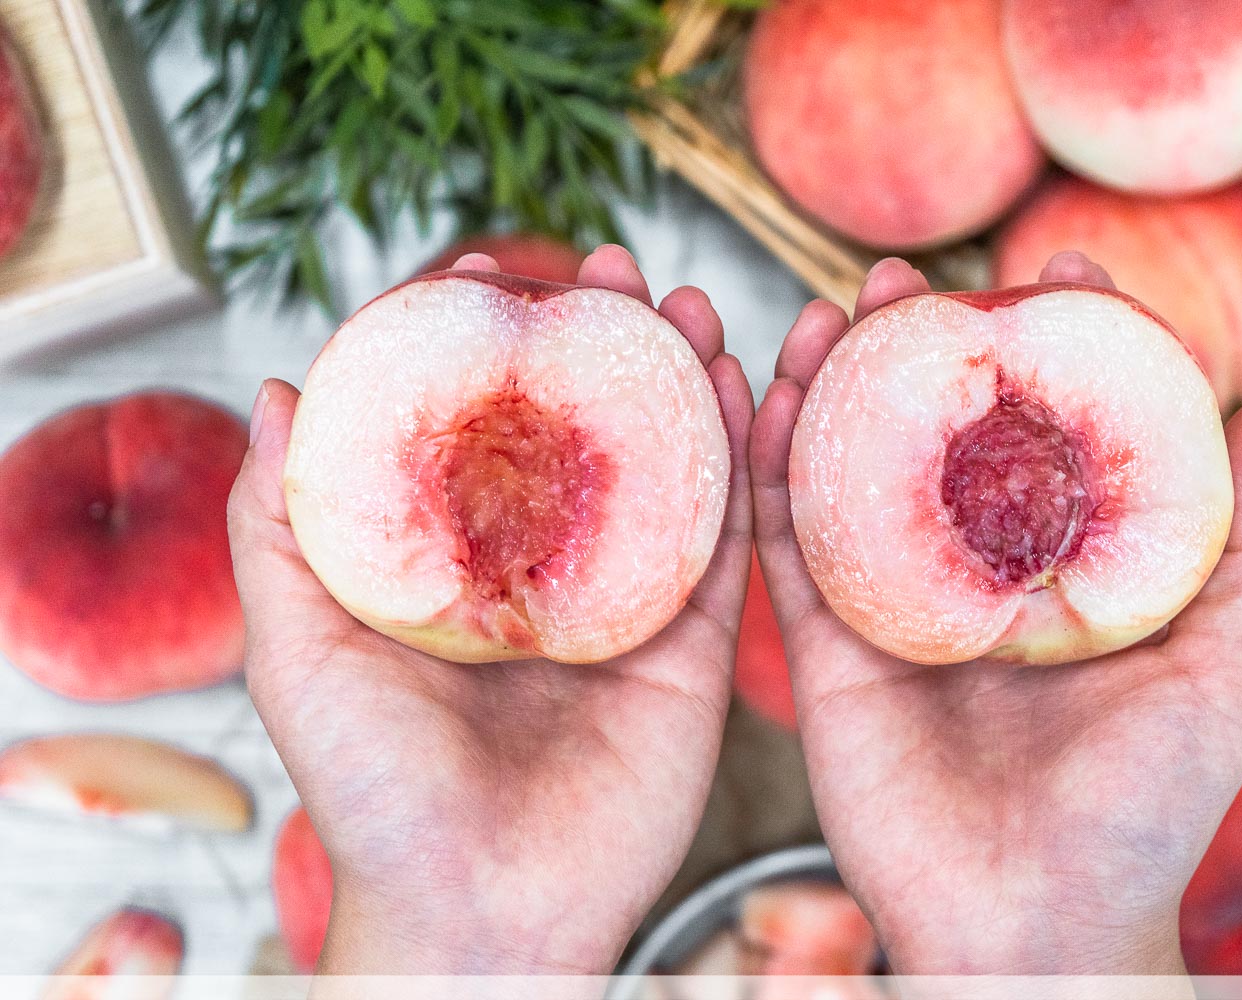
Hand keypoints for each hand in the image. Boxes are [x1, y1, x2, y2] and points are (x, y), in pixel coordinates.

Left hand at [228, 246, 753, 974]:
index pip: (481, 432)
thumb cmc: (373, 791)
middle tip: (608, 271)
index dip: (489, 349)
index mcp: (460, 570)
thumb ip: (282, 527)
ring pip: (665, 470)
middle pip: (584, 434)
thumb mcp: (297, 649)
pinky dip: (738, 459)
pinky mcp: (695, 650)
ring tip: (682, 300)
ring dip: (680, 380)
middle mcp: (547, 577)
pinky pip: (727, 540)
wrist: (478, 909)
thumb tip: (284, 393)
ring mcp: (626, 608)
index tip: (492, 275)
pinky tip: (736, 384)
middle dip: (600, 344)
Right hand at [749, 253, 1241, 974]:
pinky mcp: (825, 652)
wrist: (1035, 925)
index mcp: (1061, 573)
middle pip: (935, 436)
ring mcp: (894, 610)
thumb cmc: (1145, 810)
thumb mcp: (1223, 671)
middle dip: (918, 348)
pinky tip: (768, 394)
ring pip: (849, 475)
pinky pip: (785, 547)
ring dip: (831, 390)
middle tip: (905, 279)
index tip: (1055, 269)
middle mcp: (973, 578)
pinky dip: (769, 468)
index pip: (1051, 433)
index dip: (1052, 346)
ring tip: (829, 314)